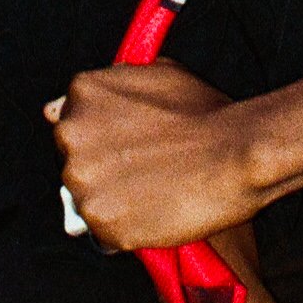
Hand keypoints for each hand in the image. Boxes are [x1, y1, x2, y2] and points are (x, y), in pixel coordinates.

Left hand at [50, 64, 260, 249]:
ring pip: (85, 198)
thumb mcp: (156, 73)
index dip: (100, 136)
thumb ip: (111, 86)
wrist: (236, 154)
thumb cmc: (205, 114)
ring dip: (112, 197)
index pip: (70, 120)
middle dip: (102, 166)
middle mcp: (73, 135)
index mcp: (84, 93)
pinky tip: (155, 209)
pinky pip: (103, 230)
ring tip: (154, 188)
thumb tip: (66, 104)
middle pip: (73, 160)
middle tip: (144, 166)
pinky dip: (125, 226)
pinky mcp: (101, 221)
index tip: (123, 144)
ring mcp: (83, 181)